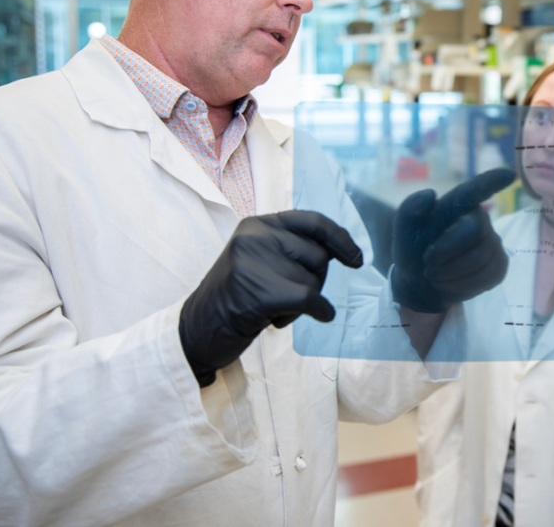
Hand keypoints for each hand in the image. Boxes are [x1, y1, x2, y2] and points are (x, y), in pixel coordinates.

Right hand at [179, 211, 363, 386]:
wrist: (198, 330)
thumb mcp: (258, 260)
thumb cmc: (236, 298)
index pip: (312, 222)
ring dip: (304, 301)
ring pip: (314, 280)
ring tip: (274, 308)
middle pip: (319, 256)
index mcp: (257, 224)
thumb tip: (342, 250)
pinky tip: (316, 317)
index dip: (340, 238)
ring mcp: (255, 261)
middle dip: (313, 281)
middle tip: (284, 297)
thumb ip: (291, 248)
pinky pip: (311, 300)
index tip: (356, 258)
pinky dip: (320, 311)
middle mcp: (256, 237)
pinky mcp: (261, 290)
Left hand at [391, 168, 514, 313]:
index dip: (493, 180)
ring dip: (451, 273)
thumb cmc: (414, 247)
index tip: (509, 174)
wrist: (418, 281)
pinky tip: (450, 284)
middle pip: (474, 231)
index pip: (478, 189)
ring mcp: (493, 243)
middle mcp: (480, 219)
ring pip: (480, 259)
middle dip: (445, 252)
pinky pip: (489, 276)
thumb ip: (410, 207)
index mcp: (458, 204)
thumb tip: (431, 195)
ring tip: (435, 276)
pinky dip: (464, 285)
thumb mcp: (404, 226)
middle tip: (428, 265)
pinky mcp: (499, 265)